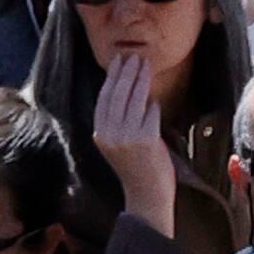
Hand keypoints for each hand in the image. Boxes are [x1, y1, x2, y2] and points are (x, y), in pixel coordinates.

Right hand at [93, 45, 178, 235]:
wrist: (147, 197)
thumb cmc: (137, 169)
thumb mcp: (119, 143)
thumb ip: (119, 120)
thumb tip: (129, 88)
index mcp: (100, 134)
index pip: (104, 98)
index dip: (111, 77)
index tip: (118, 61)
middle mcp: (110, 134)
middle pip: (117, 94)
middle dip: (126, 72)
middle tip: (134, 56)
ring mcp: (127, 137)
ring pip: (134, 99)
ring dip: (140, 79)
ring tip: (145, 64)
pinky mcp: (146, 140)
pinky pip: (150, 112)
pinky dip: (152, 104)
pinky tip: (154, 98)